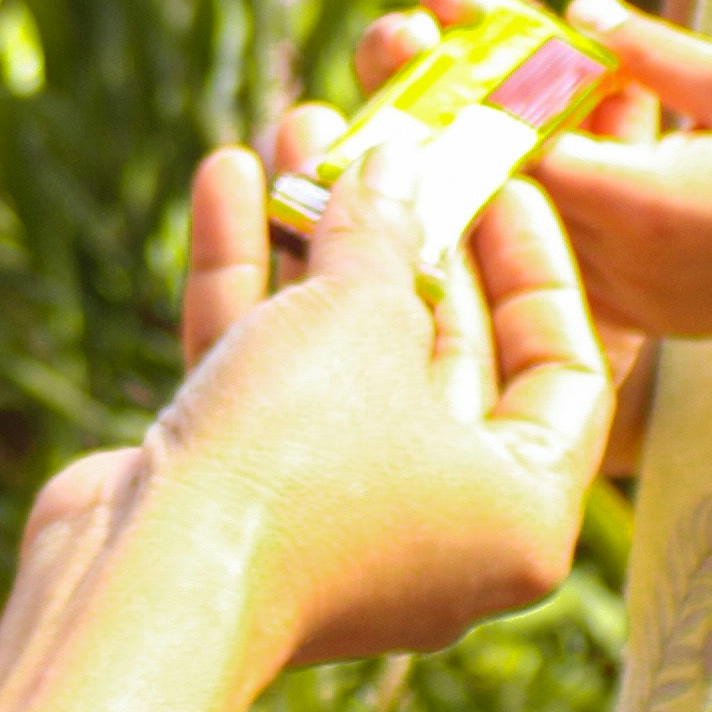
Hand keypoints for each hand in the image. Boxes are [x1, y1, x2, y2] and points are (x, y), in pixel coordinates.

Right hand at [115, 116, 604, 673]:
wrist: (146, 585)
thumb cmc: (301, 456)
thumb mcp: (365, 315)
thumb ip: (387, 231)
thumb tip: (392, 163)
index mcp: (520, 514)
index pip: (565, 373)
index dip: (537, 264)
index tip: (501, 179)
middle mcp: (440, 531)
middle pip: (444, 354)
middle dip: (406, 232)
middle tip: (388, 137)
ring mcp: (336, 523)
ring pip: (341, 358)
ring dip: (318, 239)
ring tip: (300, 127)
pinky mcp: (245, 505)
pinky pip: (265, 381)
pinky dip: (251, 286)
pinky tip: (229, 176)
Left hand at [526, 0, 711, 341]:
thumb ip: (647, 50)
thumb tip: (577, 11)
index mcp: (642, 206)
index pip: (526, 159)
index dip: (518, 110)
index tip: (532, 66)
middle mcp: (631, 271)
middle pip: (531, 204)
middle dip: (537, 140)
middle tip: (570, 85)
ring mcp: (646, 308)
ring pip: (556, 243)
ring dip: (564, 184)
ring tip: (615, 125)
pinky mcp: (665, 323)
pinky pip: (591, 275)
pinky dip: (589, 226)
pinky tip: (633, 176)